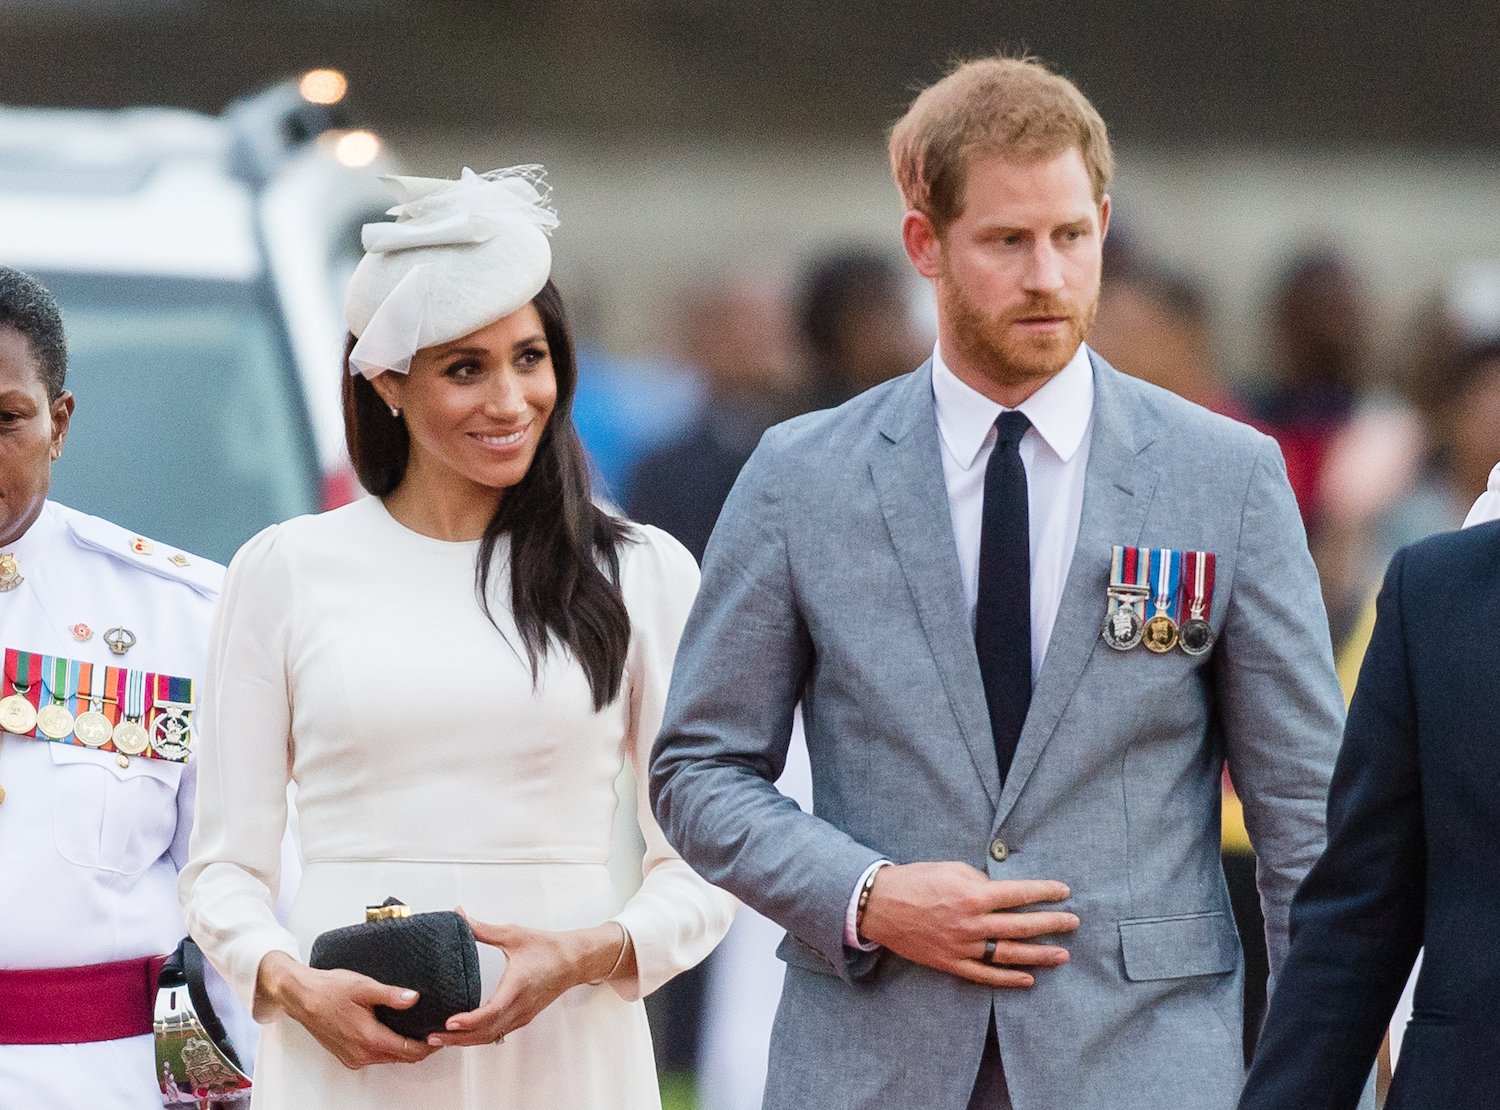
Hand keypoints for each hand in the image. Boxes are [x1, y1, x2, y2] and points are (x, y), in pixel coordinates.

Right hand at [255, 951, 435, 1069]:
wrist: (301, 996)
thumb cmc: (329, 990)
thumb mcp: (364, 987)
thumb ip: (391, 995)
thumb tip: (414, 998)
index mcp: (368, 1038)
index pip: (408, 1051)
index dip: (428, 1045)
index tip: (440, 1035)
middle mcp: (360, 1054)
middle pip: (400, 1057)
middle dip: (419, 1048)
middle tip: (432, 1031)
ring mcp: (352, 1057)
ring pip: (387, 1058)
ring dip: (403, 1049)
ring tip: (417, 1030)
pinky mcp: (346, 1055)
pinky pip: (374, 1056)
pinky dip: (387, 1048)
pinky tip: (393, 1032)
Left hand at [426, 913, 632, 1047]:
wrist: (575, 960)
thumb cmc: (547, 947)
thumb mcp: (513, 934)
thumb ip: (482, 929)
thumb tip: (459, 915)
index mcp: (518, 986)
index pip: (492, 1011)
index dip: (469, 1020)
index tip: (449, 1022)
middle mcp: (520, 1006)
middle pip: (486, 1032)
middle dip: (457, 1038)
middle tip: (431, 1037)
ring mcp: (522, 1015)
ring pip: (490, 1037)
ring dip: (465, 1041)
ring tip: (441, 1038)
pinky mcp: (523, 1017)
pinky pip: (497, 1033)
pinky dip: (478, 1037)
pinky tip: (463, 1033)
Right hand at [857, 861, 1078, 987]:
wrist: (881, 905)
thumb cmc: (916, 880)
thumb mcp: (951, 868)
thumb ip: (980, 881)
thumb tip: (1001, 893)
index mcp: (973, 895)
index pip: (1018, 894)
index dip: (1045, 892)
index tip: (1064, 891)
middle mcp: (972, 923)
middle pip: (1021, 926)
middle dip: (1052, 923)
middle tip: (1073, 922)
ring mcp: (962, 947)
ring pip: (1009, 954)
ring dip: (1039, 955)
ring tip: (1062, 954)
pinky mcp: (951, 963)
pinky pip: (985, 975)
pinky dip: (1008, 979)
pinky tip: (1028, 979)